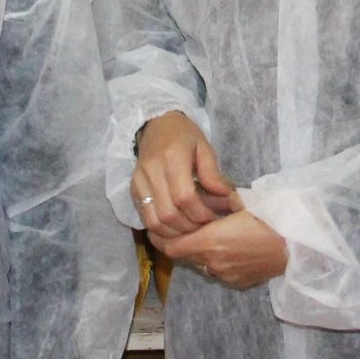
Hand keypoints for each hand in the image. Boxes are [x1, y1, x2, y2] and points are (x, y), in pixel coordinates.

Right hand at [132, 111, 235, 236]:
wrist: (155, 125)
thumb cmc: (184, 135)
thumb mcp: (204, 147)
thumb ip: (212, 173)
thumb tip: (226, 197)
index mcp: (172, 157)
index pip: (184, 197)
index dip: (201, 213)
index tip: (215, 217)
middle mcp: (151, 171)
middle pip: (169, 214)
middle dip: (190, 226)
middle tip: (205, 227)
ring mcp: (139, 182)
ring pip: (154, 221)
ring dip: (175, 233)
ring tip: (192, 230)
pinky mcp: (133, 190)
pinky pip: (145, 218)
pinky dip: (161, 230)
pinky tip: (176, 228)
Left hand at [150, 208, 286, 288]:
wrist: (296, 246)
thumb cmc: (269, 220)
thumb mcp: (240, 204)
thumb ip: (216, 203)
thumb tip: (201, 195)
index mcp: (211, 241)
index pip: (171, 246)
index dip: (159, 239)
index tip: (154, 229)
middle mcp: (213, 262)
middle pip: (182, 257)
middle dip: (176, 244)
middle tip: (174, 230)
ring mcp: (225, 275)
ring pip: (198, 265)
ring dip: (195, 253)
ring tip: (200, 238)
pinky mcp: (237, 282)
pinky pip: (215, 272)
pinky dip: (212, 261)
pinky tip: (222, 250)